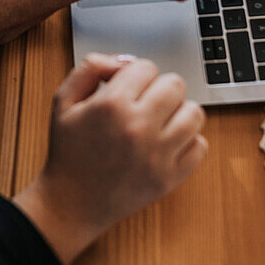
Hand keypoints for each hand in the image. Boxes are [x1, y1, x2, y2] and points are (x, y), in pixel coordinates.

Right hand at [14, 54, 206, 263]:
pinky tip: (167, 143)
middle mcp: (138, 127)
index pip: (146, 67)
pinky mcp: (170, 178)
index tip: (127, 90)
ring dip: (179, 112)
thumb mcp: (64, 100)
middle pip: (175, 84)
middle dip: (160, 88)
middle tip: (145, 103)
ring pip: (194, 113)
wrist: (70, 202)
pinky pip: (200, 146)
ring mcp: (157, 155)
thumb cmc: (68, 150)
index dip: (136, 75)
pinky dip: (188, 142)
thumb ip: (90, 68)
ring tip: (160, 121)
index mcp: (111, 105)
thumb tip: (126, 61)